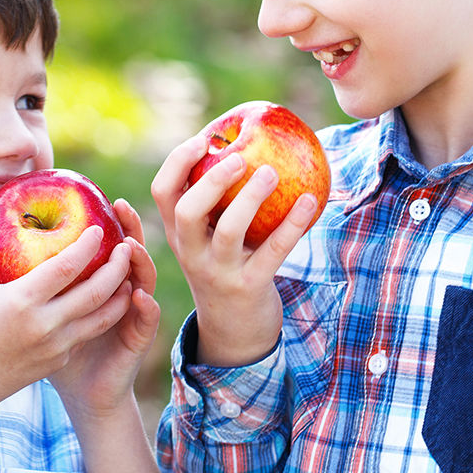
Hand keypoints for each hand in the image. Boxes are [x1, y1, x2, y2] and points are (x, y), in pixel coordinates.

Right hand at [0, 221, 133, 412]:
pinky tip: (106, 299)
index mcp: (22, 301)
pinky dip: (101, 314)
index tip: (100, 228)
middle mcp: (45, 324)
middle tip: (127, 246)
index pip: (66, 267)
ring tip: (129, 273)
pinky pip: (86, 332)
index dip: (87, 246)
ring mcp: (56, 345)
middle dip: (117, 267)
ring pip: (102, 317)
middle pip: (96, 291)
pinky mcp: (60, 359)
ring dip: (120, 294)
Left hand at [49, 199, 160, 422]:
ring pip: (143, 280)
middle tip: (120, 208)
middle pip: (130, 252)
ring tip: (129, 246)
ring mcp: (132, 314)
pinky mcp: (137, 339)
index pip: (107, 242)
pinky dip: (146, 307)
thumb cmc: (52, 348)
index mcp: (96, 280)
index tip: (99, 198)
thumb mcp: (38, 309)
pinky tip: (137, 296)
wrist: (81, 392)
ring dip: (140, 262)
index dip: (107, 220)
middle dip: (129, 227)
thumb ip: (22, 279)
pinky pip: (146, 320)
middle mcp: (121, 290)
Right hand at [151, 133, 316, 366]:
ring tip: (272, 172)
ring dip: (250, 198)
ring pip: (228, 231)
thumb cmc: (224, 267)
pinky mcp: (250, 286)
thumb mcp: (206, 240)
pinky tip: (310, 199)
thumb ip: (212, 203)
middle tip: (238, 158)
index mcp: (178, 234)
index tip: (204, 140)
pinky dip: (293, 223)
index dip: (177, 162)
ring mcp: (219, 272)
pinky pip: (273, 250)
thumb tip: (239, 143)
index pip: (162, 192)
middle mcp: (191, 252)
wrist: (233, 333)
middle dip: (210, 181)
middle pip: (187, 211)